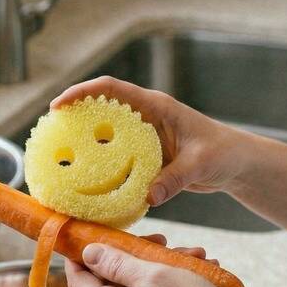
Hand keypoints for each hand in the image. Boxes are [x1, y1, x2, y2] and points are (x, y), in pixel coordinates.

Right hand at [52, 77, 252, 204]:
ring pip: (106, 136)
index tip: (58, 105)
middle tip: (49, 135)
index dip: (82, 93)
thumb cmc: (224, 153)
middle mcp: (145, 118)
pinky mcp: (146, 157)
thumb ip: (176, 178)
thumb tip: (149, 197)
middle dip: (74, 118)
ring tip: (60, 161)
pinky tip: (89, 186)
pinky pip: (117, 159)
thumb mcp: (201, 164)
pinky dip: (103, 169)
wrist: (237, 164)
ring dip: (85, 145)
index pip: (112, 89)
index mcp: (156, 106)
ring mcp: (144, 138)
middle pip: (101, 110)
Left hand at [64, 234, 251, 286]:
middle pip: (113, 284)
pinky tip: (199, 277)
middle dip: (138, 256)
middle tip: (164, 240)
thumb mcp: (156, 277)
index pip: (78, 280)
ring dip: (163, 270)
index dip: (80, 254)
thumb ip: (118, 263)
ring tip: (195, 257)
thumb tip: (87, 253)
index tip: (91, 233)